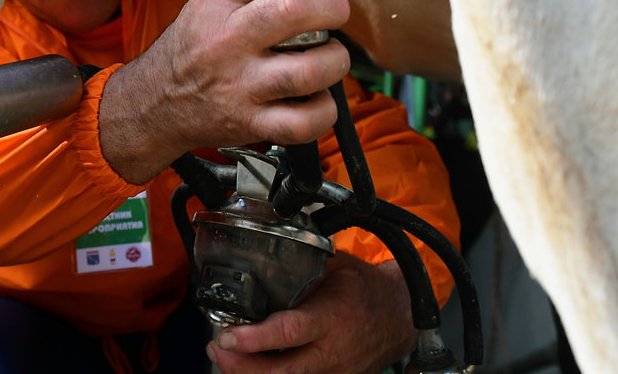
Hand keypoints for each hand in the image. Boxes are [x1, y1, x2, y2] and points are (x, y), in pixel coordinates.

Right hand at [99, 0, 350, 182]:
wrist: (154, 105)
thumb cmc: (192, 49)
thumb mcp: (205, 4)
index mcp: (217, 3)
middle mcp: (228, 41)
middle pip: (293, 11)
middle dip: (330, 6)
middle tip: (336, 10)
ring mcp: (240, 85)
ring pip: (309, 70)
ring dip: (335, 60)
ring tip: (330, 57)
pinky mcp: (251, 123)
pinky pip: (305, 122)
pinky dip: (324, 109)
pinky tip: (317, 97)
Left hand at [206, 256, 416, 373]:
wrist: (402, 316)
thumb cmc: (367, 289)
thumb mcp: (335, 267)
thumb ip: (301, 268)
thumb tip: (262, 255)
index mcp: (331, 317)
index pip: (288, 333)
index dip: (253, 338)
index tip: (226, 335)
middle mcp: (331, 351)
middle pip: (280, 372)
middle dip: (241, 366)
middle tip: (216, 349)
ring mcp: (333, 371)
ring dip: (250, 373)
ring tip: (224, 356)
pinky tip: (250, 364)